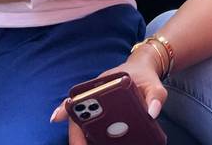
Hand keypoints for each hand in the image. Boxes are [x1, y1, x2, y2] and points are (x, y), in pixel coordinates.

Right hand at [50, 48, 165, 143]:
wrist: (145, 73)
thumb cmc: (145, 77)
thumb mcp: (154, 85)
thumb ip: (155, 97)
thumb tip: (152, 113)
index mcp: (104, 85)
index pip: (81, 96)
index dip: (67, 108)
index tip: (57, 118)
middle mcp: (96, 95)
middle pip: (79, 116)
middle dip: (76, 135)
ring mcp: (98, 107)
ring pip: (85, 126)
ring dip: (84, 139)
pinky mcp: (104, 118)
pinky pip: (94, 131)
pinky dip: (92, 140)